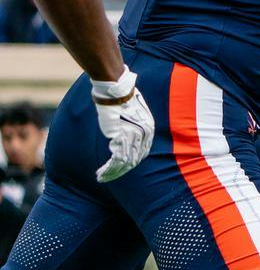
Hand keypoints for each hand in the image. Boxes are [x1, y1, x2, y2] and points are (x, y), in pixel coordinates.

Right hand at [91, 68, 154, 182]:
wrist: (116, 92)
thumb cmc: (122, 100)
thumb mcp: (134, 114)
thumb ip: (133, 127)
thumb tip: (126, 136)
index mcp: (149, 129)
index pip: (142, 152)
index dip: (131, 163)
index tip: (121, 169)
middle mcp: (144, 135)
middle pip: (134, 160)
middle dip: (121, 171)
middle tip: (109, 178)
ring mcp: (133, 137)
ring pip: (125, 162)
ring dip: (112, 173)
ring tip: (102, 178)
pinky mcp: (121, 137)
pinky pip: (116, 159)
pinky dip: (108, 168)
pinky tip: (101, 174)